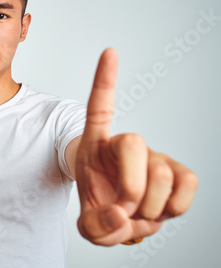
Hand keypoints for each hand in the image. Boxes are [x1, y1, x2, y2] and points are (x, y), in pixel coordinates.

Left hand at [75, 48, 197, 245]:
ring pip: (163, 171)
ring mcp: (156, 158)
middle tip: (123, 208)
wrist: (124, 220)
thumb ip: (96, 227)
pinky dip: (176, 207)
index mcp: (96, 147)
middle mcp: (127, 146)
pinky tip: (161, 210)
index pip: (100, 107)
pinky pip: (189, 183)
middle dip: (130, 186)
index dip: (105, 81)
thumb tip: (121, 213)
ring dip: (151, 207)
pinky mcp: (179, 174)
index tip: (110, 51)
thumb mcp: (89, 227)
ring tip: (138, 214)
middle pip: (134, 142)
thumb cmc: (103, 211)